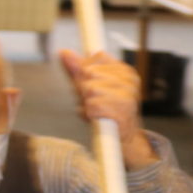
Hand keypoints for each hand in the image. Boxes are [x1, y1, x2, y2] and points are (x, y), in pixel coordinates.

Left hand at [59, 49, 155, 168]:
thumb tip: (63, 52)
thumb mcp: (88, 87)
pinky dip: (89, 113)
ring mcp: (128, 95)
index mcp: (124, 71)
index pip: (96, 56)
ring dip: (87, 103)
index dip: (85, 70)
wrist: (123, 140)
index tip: (89, 83)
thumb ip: (76, 70)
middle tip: (92, 102)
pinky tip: (97, 118)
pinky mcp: (122, 110)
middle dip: (83, 89)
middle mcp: (129, 80)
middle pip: (89, 72)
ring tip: (96, 111)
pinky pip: (93, 105)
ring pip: (90, 89)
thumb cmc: (105, 111)